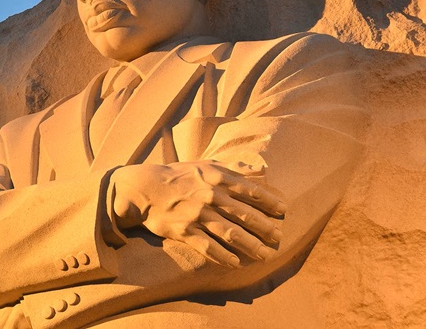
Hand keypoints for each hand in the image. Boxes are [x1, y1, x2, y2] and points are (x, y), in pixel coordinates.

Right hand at [110, 161, 285, 266]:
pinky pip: (208, 247)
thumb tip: (261, 170)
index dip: (270, 202)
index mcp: (216, 177)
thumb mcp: (204, 164)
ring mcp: (197, 214)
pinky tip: (237, 264)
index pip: (251, 191)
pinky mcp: (184, 231)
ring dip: (251, 246)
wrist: (144, 188)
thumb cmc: (177, 175)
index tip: (284, 210)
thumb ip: (232, 169)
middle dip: (266, 227)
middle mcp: (209, 196)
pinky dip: (224, 256)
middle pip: (245, 215)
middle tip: (279, 237)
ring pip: (231, 233)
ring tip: (265, 255)